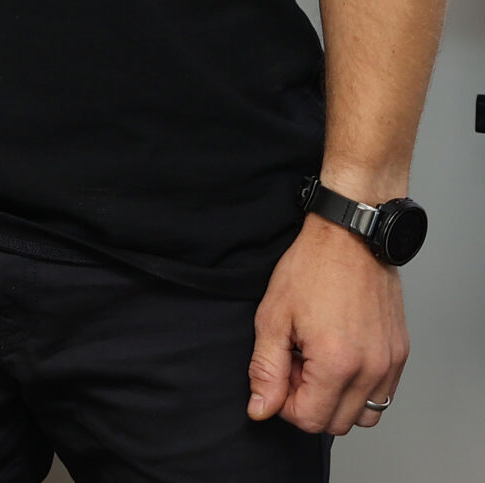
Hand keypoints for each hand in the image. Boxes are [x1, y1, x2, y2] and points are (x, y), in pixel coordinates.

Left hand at [248, 214, 408, 434]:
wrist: (350, 238)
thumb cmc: (310, 270)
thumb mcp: (273, 318)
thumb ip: (266, 370)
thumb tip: (261, 408)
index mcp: (337, 364)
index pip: (310, 420)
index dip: (285, 403)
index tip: (280, 371)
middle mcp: (371, 370)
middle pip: (337, 423)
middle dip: (310, 402)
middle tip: (296, 363)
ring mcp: (390, 363)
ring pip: (364, 415)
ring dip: (337, 400)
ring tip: (317, 361)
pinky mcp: (400, 354)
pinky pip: (382, 394)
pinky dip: (359, 388)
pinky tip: (339, 356)